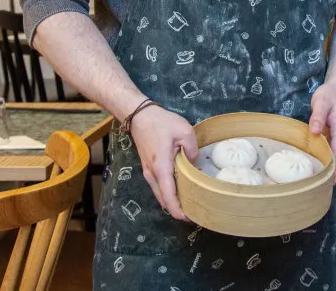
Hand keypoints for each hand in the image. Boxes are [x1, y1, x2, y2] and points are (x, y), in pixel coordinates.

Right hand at [130, 105, 197, 220]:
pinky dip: (167, 192)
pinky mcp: (148, 168)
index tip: (189, 218)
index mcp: (161, 168)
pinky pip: (158, 186)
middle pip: (163, 199)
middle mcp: (152, 174)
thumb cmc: (161, 123)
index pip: (168, 196)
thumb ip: (193, 149)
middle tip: (194, 212)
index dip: (178, 210)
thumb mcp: (184, 131)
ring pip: (159, 194)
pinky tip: (180, 190)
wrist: (140, 116)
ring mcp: (148, 172)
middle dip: (177, 209)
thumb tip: (195, 162)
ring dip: (172, 201)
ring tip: (189, 203)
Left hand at [308, 80, 335, 185]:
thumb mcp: (322, 102)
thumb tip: (315, 131)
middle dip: (328, 173)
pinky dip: (323, 158)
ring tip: (312, 181)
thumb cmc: (330, 94)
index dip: (334, 170)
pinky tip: (312, 164)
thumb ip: (318, 116)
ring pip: (333, 156)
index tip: (328, 184)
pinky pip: (329, 151)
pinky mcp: (334, 136)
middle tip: (314, 187)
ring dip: (325, 167)